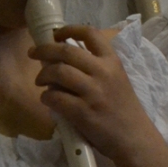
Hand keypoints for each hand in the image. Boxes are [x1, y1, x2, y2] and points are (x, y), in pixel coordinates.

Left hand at [31, 26, 154, 163]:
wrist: (134, 137)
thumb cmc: (123, 108)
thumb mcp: (117, 79)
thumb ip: (97, 67)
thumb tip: (64, 59)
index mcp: (113, 62)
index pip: (91, 34)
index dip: (69, 29)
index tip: (56, 33)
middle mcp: (104, 72)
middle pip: (66, 51)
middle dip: (44, 50)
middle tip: (34, 54)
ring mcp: (93, 92)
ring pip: (57, 72)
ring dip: (43, 75)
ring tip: (41, 82)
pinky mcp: (83, 112)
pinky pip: (54, 97)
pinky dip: (46, 97)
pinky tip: (49, 100)